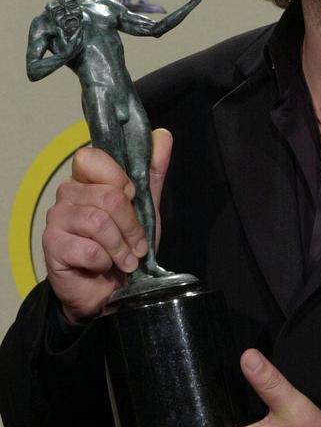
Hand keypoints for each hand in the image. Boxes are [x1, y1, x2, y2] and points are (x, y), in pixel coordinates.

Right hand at [43, 129, 171, 322]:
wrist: (109, 291)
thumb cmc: (124, 246)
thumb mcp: (145, 208)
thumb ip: (152, 172)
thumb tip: (162, 135)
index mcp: (88, 179)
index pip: (91, 158)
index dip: (118, 177)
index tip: (133, 196)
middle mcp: (68, 193)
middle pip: (107, 195)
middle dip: (131, 224)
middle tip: (138, 244)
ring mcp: (57, 219)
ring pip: (98, 221)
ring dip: (121, 245)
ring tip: (127, 259)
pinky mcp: (52, 245)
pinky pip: (88, 248)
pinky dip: (105, 261)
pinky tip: (106, 266)